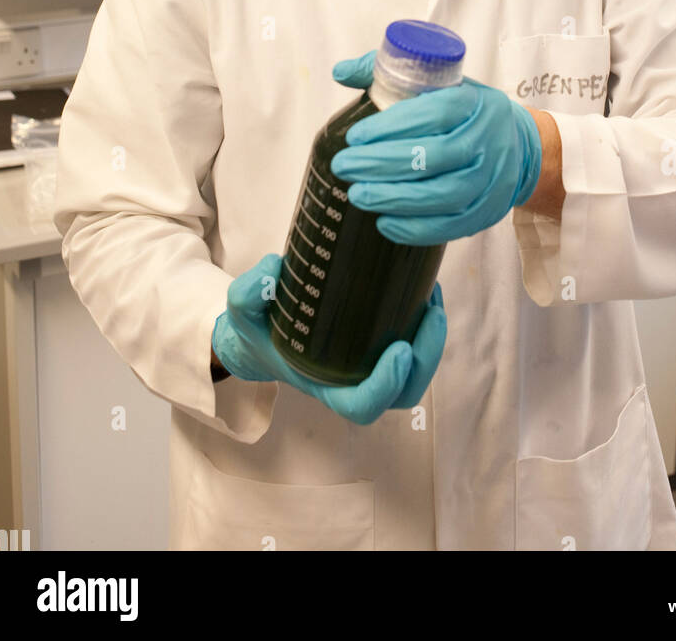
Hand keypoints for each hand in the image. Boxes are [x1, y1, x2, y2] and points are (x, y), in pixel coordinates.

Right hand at [211, 254, 445, 424]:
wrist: (263, 324)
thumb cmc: (257, 326)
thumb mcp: (242, 312)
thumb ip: (248, 294)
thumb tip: (274, 270)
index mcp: (324, 387)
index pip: (363, 405)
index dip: (386, 386)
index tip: (400, 349)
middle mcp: (353, 383)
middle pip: (405, 393)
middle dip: (427, 357)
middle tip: (432, 312)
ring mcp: (371, 366)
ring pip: (418, 371)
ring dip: (433, 339)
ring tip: (433, 294)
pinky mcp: (382, 342)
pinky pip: (416, 343)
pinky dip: (426, 319)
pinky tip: (425, 283)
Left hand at [330, 50, 541, 242]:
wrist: (517, 144)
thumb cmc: (465, 112)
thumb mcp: (437, 83)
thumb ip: (389, 73)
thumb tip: (340, 71)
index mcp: (473, 102)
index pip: (434, 113)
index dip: (391, 127)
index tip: (355, 136)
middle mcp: (486, 140)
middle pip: (435, 157)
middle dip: (382, 164)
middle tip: (344, 166)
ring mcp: (492, 178)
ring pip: (444, 195)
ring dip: (395, 198)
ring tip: (357, 194)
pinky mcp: (489, 210)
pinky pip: (452, 226)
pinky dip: (415, 228)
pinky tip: (384, 222)